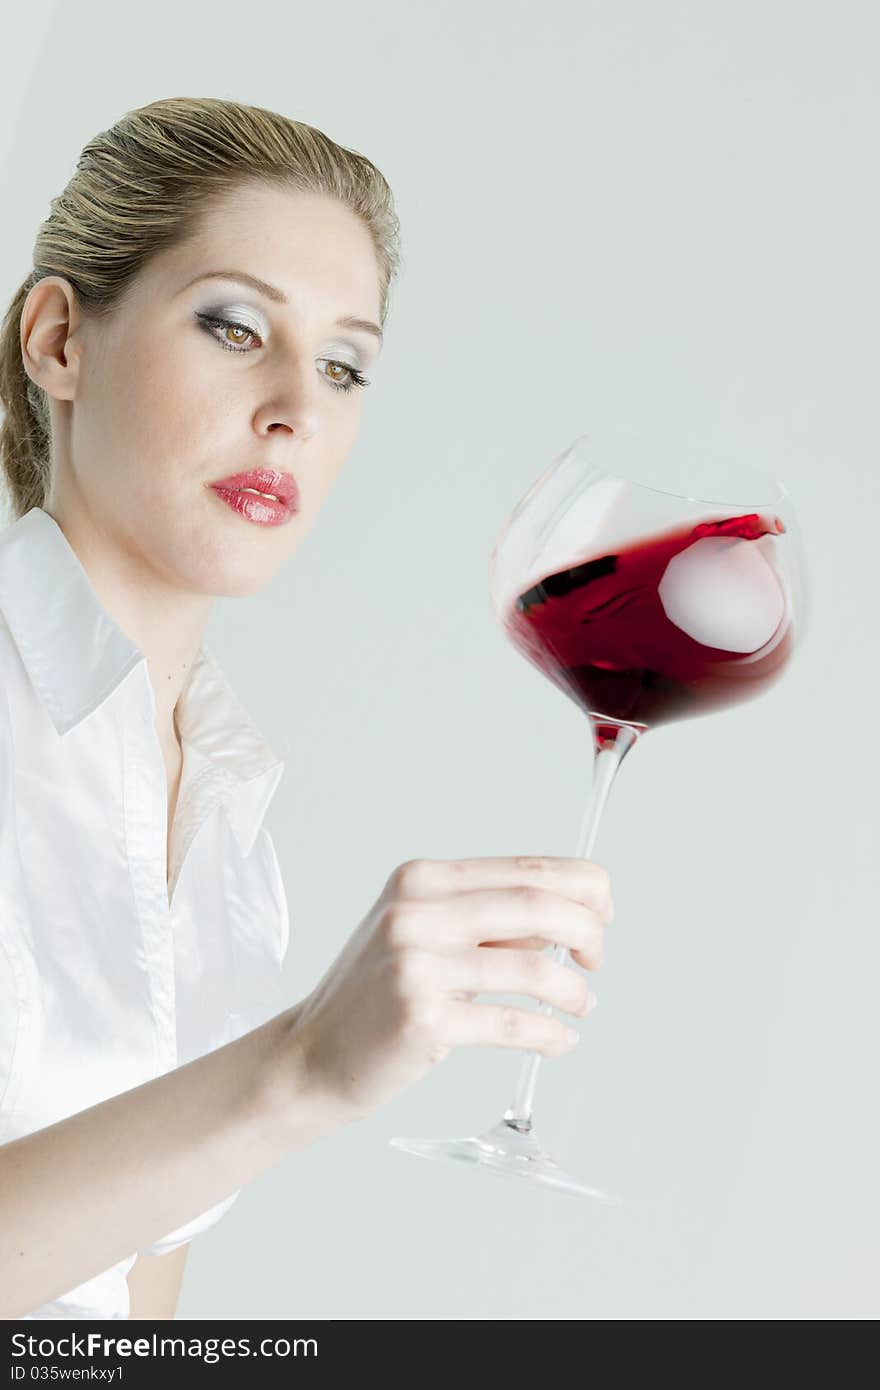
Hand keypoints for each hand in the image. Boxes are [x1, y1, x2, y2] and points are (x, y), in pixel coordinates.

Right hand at [289, 855, 612, 1120]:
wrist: (310, 1054)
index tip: (603, 912)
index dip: (582, 887)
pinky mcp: (423, 1018)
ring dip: (573, 990)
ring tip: (580, 1005)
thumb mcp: (422, 934)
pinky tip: (559, 1041)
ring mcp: (416, 964)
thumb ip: (488, 922)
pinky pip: (511, 1022)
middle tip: (596, 958)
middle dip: (587, 931)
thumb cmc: (374, 995)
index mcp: (421, 879)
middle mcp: (416, 911)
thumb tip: (568, 922)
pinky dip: (549, 1034)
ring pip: (533, 968)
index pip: (526, 868)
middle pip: (537, 905)